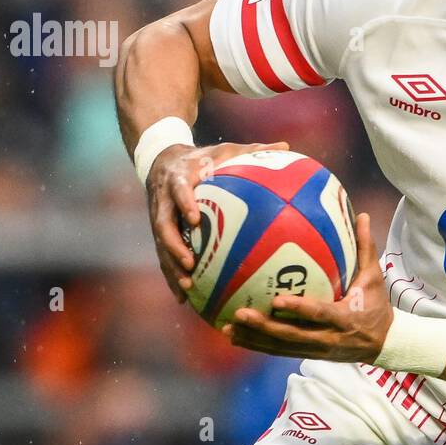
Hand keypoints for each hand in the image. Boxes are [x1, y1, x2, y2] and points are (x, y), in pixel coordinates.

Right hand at [147, 139, 290, 301]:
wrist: (161, 159)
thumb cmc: (202, 157)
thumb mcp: (224, 150)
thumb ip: (252, 150)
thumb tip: (286, 146)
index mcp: (178, 178)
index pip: (178, 190)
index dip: (184, 203)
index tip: (195, 218)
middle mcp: (163, 199)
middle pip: (162, 225)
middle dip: (173, 246)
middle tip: (189, 264)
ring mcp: (159, 217)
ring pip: (161, 245)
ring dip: (171, 267)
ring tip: (186, 288)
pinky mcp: (160, 231)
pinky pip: (164, 255)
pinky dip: (172, 276)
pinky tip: (185, 298)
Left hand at [224, 212, 394, 361]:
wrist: (383, 344)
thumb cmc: (376, 306)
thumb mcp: (374, 279)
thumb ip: (366, 248)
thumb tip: (363, 215)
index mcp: (344, 318)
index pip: (319, 314)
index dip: (299, 308)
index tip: (277, 300)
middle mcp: (327, 337)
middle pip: (292, 336)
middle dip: (264, 328)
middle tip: (239, 314)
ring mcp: (316, 349)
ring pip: (281, 347)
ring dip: (254, 338)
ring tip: (228, 328)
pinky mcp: (308, 354)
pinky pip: (279, 351)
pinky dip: (258, 345)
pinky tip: (236, 338)